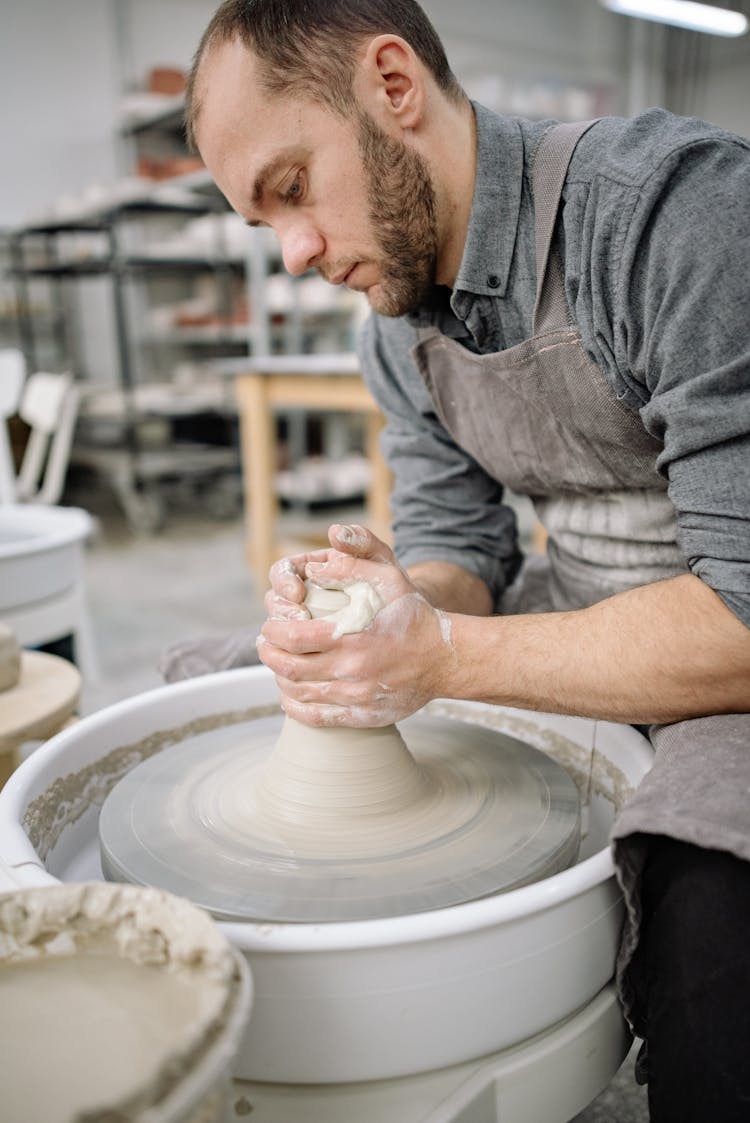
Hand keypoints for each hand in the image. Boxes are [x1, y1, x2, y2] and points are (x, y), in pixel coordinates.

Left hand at [258, 524, 454, 726]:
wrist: (445, 658)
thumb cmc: (413, 615)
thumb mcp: (390, 577)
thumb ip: (353, 564)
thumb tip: (314, 566)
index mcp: (351, 637)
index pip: (292, 637)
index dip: (273, 631)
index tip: (270, 624)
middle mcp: (350, 670)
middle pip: (288, 668)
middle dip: (268, 654)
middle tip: (266, 644)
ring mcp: (355, 697)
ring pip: (298, 693)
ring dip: (279, 678)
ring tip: (277, 664)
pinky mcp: (362, 716)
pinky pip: (316, 718)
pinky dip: (294, 707)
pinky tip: (290, 694)